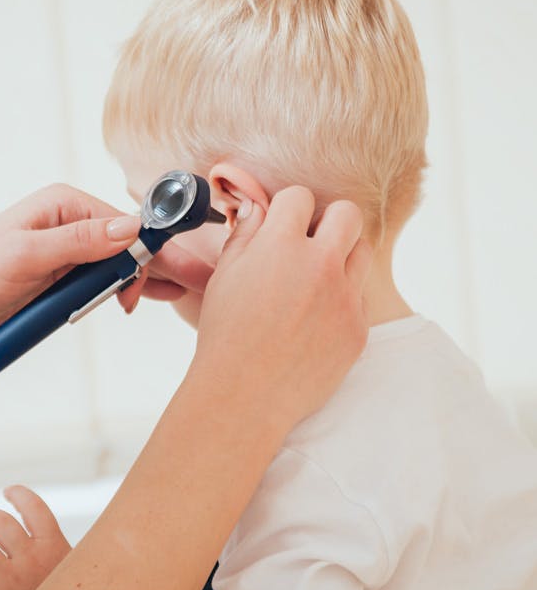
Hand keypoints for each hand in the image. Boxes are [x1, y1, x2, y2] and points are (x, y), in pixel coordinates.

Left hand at [0, 184, 213, 344]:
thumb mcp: (26, 255)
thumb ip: (78, 242)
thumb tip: (130, 228)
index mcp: (62, 205)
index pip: (123, 225)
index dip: (149, 252)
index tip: (173, 276)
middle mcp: (69, 224)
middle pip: (127, 246)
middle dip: (156, 267)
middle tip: (193, 287)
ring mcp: (66, 255)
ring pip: (119, 267)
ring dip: (141, 284)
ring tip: (181, 295)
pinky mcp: (60, 281)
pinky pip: (102, 285)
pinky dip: (124, 293)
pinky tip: (151, 298)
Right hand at [190, 187, 372, 430]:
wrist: (245, 393)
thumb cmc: (226, 334)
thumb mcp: (225, 275)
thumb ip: (244, 235)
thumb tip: (257, 208)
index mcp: (280, 245)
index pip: (300, 196)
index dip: (288, 208)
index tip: (282, 224)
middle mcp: (319, 264)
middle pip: (348, 213)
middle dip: (330, 220)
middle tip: (312, 242)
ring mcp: (345, 297)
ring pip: (363, 251)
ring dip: (342, 256)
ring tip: (317, 278)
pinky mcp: (358, 328)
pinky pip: (360, 297)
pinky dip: (342, 300)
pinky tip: (315, 318)